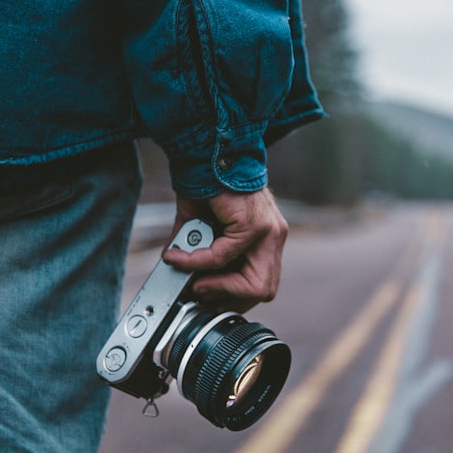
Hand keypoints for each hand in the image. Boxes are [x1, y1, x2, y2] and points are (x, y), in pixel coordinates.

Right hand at [162, 188, 287, 312]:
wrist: (204, 153)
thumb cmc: (205, 185)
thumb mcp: (203, 227)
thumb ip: (198, 254)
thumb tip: (179, 278)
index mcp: (268, 237)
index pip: (263, 283)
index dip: (235, 297)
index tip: (206, 296)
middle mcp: (274, 235)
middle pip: (265, 290)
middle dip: (229, 299)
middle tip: (198, 293)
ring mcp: (268, 231)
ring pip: (251, 282)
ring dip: (213, 285)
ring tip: (188, 278)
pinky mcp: (253, 224)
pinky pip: (222, 257)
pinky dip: (196, 261)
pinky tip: (178, 256)